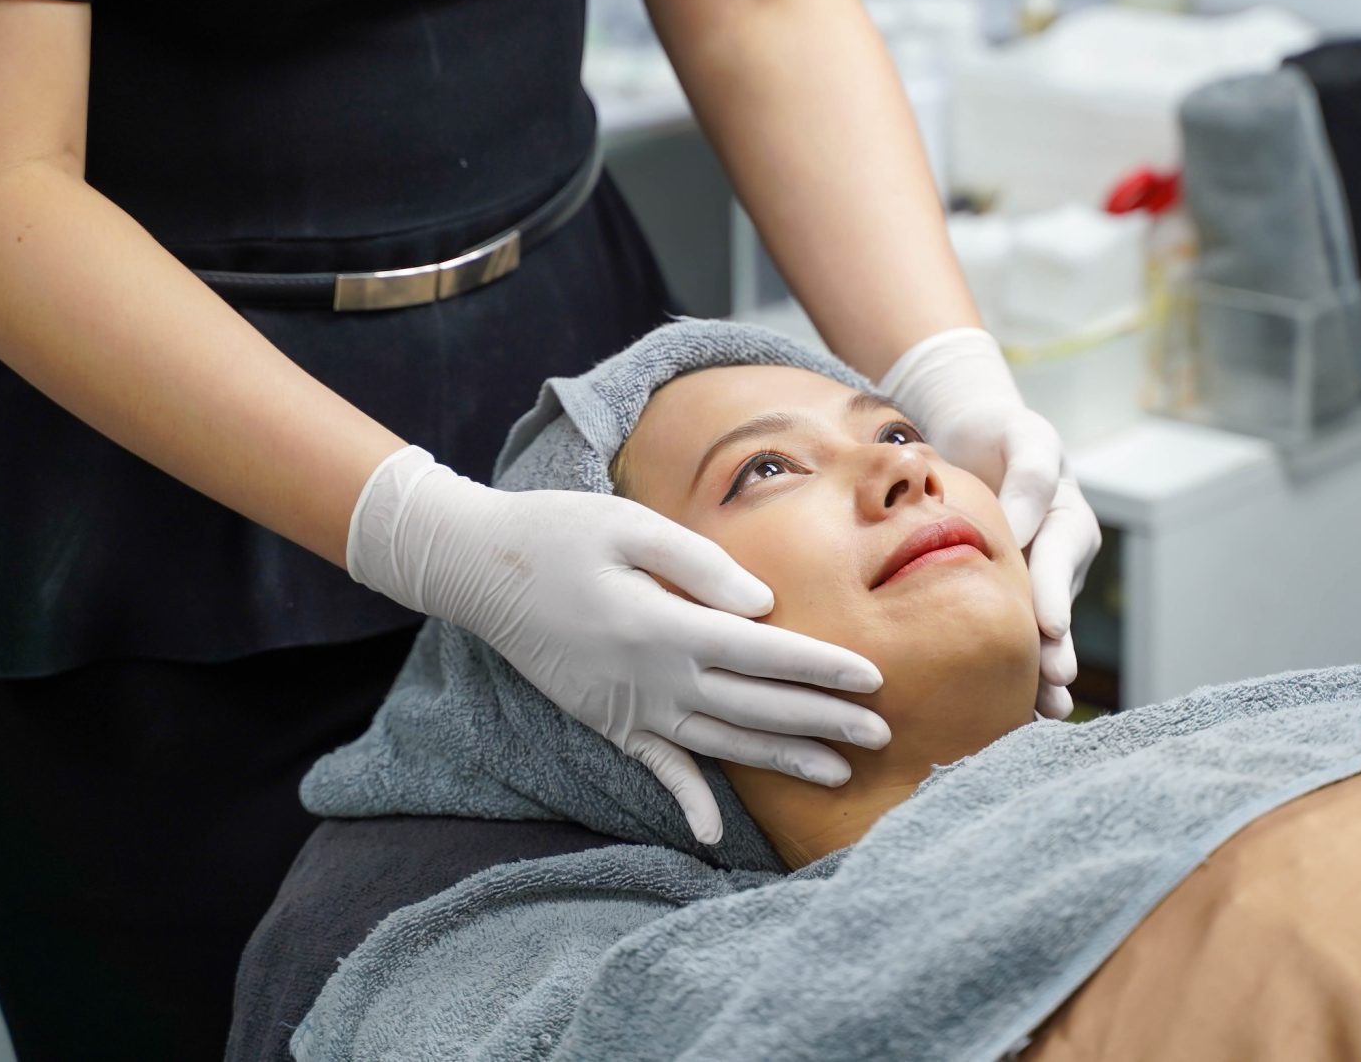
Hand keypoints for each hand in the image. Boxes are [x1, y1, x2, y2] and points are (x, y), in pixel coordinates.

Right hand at [347, 446, 890, 843]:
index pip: (762, 654)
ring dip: (781, 759)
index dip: (820, 668)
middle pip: (754, 707)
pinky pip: (655, 769)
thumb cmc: (560, 533)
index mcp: (664, 625)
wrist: (478, 569)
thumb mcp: (630, 525)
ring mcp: (628, 707)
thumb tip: (763, 606)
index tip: (873, 679)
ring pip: (720, 743)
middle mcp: (652, 678)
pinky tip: (714, 836)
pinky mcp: (607, 721)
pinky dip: (686, 801)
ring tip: (838, 771)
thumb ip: (700, 564)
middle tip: (881, 734)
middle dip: (822, 721)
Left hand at [880, 328, 1102, 718]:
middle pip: (1058, 607)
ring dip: (1041, 672)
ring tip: (1041, 710)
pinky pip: (1013, 634)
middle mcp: (1061, 559)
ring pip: (1041, 631)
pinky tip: (1008, 707)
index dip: (1055, 593)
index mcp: (1070, 520)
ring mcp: (1039, 583)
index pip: (1062, 556)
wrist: (975, 437)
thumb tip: (1017, 527)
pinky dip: (1012, 669)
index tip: (1049, 628)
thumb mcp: (1022, 437)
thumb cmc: (1002, 432)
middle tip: (1051, 683)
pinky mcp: (1010, 598)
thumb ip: (1027, 476)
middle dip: (1056, 649)